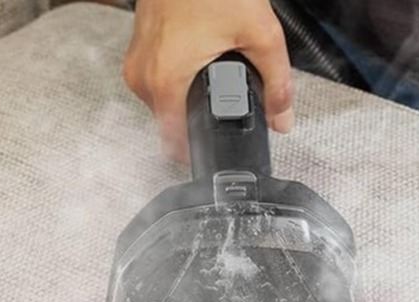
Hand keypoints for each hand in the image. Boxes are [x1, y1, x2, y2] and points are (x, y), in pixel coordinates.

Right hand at [122, 0, 293, 162]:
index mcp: (166, 81)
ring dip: (188, 97)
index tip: (218, 147)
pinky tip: (199, 58)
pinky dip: (177, 78)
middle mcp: (143, 77)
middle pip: (171, 123)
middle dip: (199, 118)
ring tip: (212, 72)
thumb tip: (282, 118)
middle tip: (226, 97)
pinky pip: (156, 81)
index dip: (200, 149)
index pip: (175, 142)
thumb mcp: (260, 35)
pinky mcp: (136, 50)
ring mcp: (136, 63)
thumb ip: (276, 83)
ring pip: (163, 102)